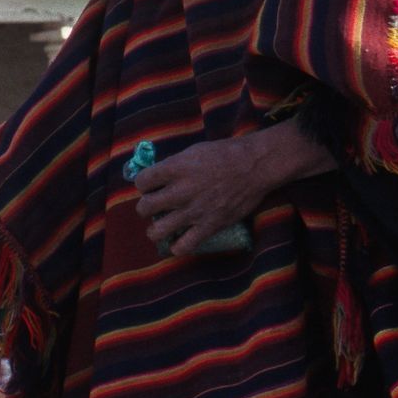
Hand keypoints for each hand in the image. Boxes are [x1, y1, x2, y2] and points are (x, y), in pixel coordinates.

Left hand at [130, 138, 266, 254]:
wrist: (255, 166)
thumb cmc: (225, 154)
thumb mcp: (193, 151)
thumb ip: (173, 166)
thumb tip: (156, 178)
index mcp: (175, 169)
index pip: (142, 181)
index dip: (144, 184)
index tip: (151, 185)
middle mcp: (181, 191)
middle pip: (144, 208)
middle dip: (146, 207)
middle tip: (155, 206)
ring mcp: (194, 211)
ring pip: (157, 232)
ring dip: (155, 230)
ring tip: (162, 226)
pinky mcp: (209, 226)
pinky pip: (184, 246)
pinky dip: (177, 246)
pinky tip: (179, 240)